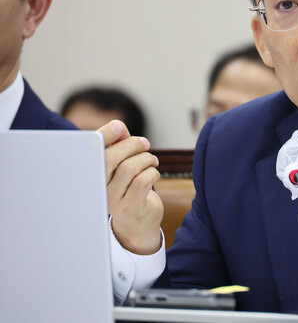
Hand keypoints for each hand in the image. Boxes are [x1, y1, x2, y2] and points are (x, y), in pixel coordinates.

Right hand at [100, 120, 162, 254]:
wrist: (138, 222)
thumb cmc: (130, 188)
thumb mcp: (123, 165)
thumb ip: (120, 144)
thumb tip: (118, 125)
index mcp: (93, 175)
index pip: (93, 152)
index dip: (104, 136)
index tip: (118, 127)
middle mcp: (97, 189)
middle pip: (112, 158)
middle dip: (133, 145)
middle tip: (145, 144)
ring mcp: (112, 200)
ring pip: (130, 168)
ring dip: (147, 159)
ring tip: (152, 161)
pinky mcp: (130, 208)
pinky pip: (143, 181)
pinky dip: (153, 173)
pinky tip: (153, 174)